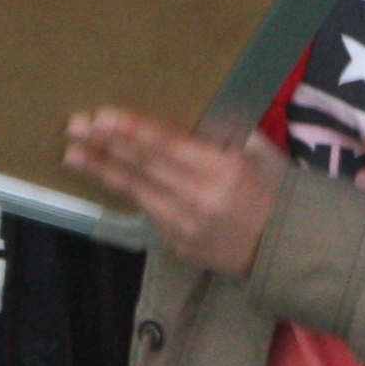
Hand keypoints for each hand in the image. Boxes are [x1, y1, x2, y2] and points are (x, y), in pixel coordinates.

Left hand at [62, 111, 283, 275]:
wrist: (291, 249)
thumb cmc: (278, 191)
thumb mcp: (260, 153)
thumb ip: (223, 135)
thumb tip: (187, 117)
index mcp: (224, 170)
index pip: (168, 146)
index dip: (133, 131)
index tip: (103, 116)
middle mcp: (201, 199)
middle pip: (145, 168)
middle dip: (106, 146)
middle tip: (74, 126)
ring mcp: (187, 228)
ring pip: (138, 194)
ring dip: (103, 172)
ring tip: (73, 154)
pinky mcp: (180, 247)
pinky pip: (150, 215)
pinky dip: (128, 194)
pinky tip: (103, 176)